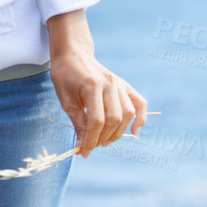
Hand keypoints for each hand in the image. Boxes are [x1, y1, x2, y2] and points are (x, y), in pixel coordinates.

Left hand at [46, 10, 146, 154]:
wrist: (74, 54)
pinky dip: (140, 118)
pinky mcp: (124, 85)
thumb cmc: (66, 76)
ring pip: (127, 114)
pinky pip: (140, 103)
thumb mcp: (66, 99)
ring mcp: (119, 84)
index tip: (84, 152)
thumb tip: (83, 147)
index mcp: (92, 85)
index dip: (90, 140)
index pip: (96, 121)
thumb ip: (77, 122)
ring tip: (104, 140)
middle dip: (102, 138)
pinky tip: (134, 131)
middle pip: (113, 119)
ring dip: (117, 133)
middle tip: (91, 145)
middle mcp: (110, 84)